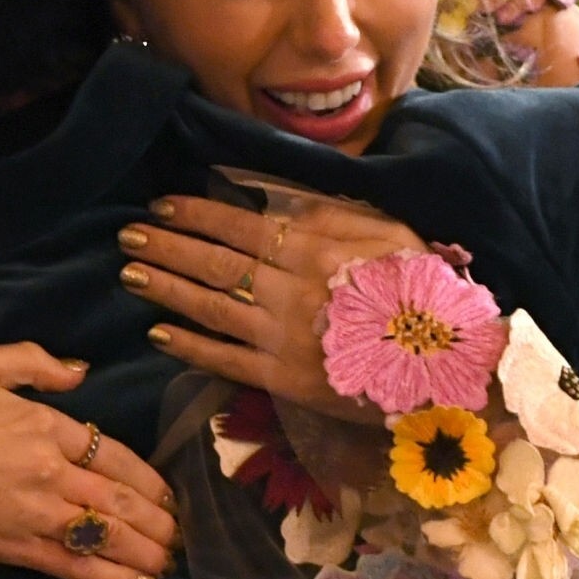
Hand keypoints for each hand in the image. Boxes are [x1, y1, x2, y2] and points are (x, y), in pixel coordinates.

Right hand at [0, 343, 177, 578]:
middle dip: (160, 520)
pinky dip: (112, 577)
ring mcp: (34, 513)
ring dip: (147, 550)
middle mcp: (49, 470)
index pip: (115, 452)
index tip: (169, 494)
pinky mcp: (14, 549)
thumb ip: (31, 361)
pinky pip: (75, 566)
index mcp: (44, 424)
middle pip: (121, 497)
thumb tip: (79, 371)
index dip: (149, 477)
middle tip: (184, 535)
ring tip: (171, 562)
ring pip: (108, 534)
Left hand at [121, 194, 425, 422]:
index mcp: (316, 248)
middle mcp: (291, 288)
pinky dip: (189, 346)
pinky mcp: (285, 380)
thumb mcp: (389, 234)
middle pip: (214, 263)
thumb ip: (331, 214)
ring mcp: (284, 336)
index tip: (162, 205)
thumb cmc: (424, 293)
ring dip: (166, 288)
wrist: (450, 366)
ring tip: (131, 273)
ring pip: (211, 307)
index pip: (240, 226)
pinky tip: (158, 333)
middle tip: (127, 235)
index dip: (196, 214)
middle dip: (167, 247)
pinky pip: (225, 359)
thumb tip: (276, 199)